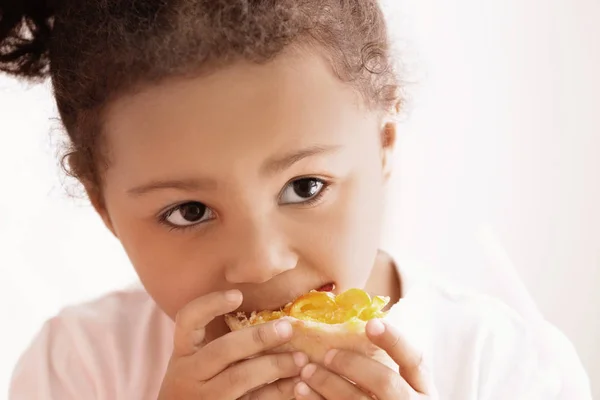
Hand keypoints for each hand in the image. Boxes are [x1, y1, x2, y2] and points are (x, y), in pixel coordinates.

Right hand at [157, 290, 307, 399]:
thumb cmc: (203, 383)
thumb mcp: (202, 361)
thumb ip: (226, 340)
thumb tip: (272, 315)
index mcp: (184, 352)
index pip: (188, 320)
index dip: (210, 304)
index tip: (238, 295)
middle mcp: (188, 374)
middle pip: (222, 350)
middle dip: (258, 337)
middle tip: (287, 328)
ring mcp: (205, 397)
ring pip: (239, 378)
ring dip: (274, 365)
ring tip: (301, 359)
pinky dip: (278, 392)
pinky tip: (297, 384)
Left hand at [293, 319, 436, 399]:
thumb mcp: (405, 388)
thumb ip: (390, 365)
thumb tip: (361, 323)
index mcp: (424, 390)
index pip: (415, 360)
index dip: (394, 340)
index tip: (371, 323)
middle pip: (385, 383)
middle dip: (353, 365)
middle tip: (327, 354)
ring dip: (328, 384)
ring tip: (306, 372)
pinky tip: (301, 392)